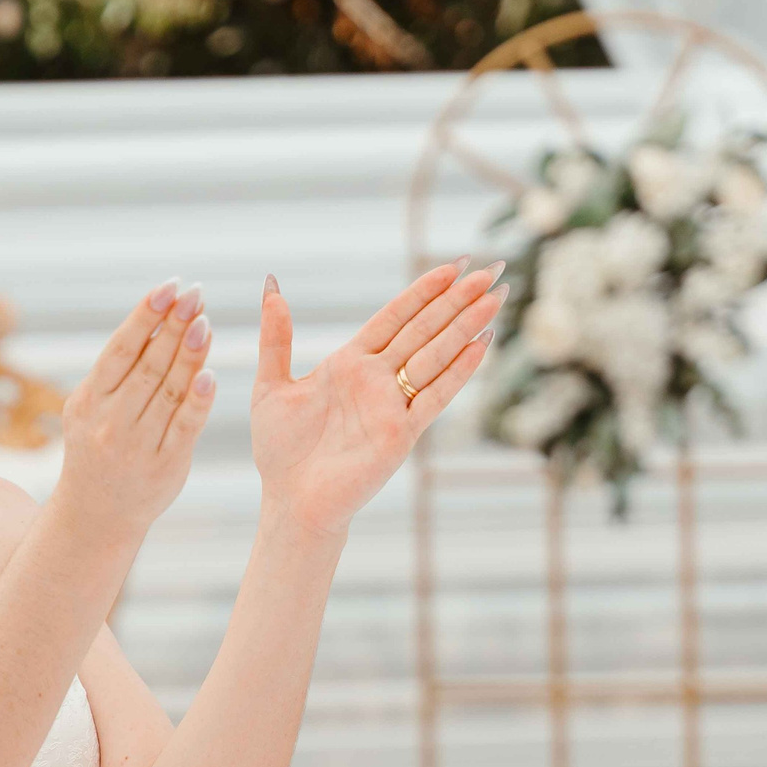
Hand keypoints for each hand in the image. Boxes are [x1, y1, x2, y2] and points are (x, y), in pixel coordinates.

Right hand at [51, 279, 215, 544]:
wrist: (95, 513)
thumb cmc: (99, 447)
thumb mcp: (93, 408)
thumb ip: (121, 371)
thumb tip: (161, 317)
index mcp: (89, 400)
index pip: (121, 349)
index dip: (146, 315)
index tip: (169, 286)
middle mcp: (110, 421)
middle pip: (147, 365)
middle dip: (173, 326)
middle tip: (195, 294)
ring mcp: (137, 445)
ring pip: (167, 392)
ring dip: (188, 354)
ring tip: (205, 321)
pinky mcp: (164, 467)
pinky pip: (184, 428)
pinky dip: (197, 401)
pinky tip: (210, 375)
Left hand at [252, 259, 502, 537]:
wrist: (291, 502)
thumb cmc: (280, 450)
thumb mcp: (270, 384)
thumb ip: (276, 338)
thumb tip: (271, 286)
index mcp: (350, 363)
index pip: (395, 317)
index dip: (424, 290)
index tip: (453, 264)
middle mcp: (377, 379)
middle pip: (424, 330)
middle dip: (457, 299)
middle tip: (491, 268)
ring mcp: (393, 405)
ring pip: (436, 355)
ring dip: (466, 325)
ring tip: (496, 295)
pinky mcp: (402, 433)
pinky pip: (435, 395)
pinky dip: (459, 370)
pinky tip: (483, 343)